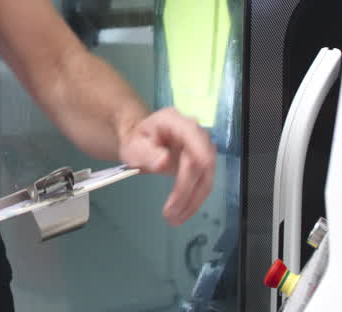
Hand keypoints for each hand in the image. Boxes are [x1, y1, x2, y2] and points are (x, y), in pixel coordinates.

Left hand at [119, 108, 216, 224]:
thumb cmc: (137, 141)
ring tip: (175, 218)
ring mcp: (202, 146)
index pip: (195, 146)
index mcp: (177, 122)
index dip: (191, 171)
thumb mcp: (134, 147)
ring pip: (206, 177)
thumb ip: (147, 153)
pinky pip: (203, 182)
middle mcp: (195, 132)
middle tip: (171, 214)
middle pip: (202, 165)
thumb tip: (164, 161)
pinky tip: (182, 212)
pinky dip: (194, 200)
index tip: (180, 194)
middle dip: (188, 193)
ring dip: (193, 201)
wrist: (141, 139)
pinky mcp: (203, 161)